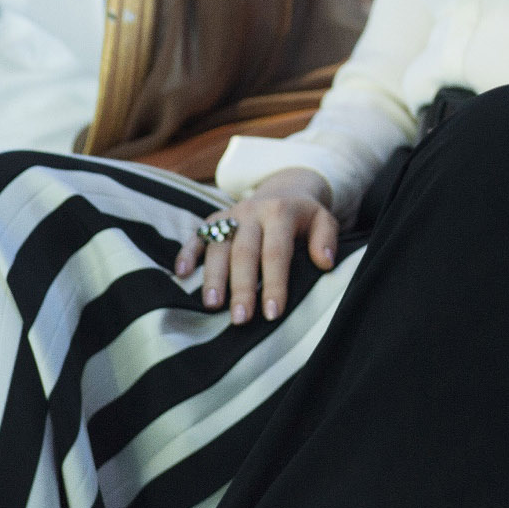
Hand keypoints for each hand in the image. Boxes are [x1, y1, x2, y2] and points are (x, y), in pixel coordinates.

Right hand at [178, 168, 337, 324]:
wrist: (284, 189)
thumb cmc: (304, 217)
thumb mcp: (324, 220)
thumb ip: (326, 239)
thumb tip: (325, 263)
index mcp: (280, 213)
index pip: (276, 253)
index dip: (274, 284)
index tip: (273, 314)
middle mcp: (251, 213)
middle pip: (244, 253)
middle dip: (242, 287)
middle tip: (241, 318)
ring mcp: (229, 215)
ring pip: (218, 247)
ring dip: (213, 277)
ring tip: (212, 305)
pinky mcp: (213, 218)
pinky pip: (196, 236)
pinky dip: (186, 253)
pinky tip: (181, 274)